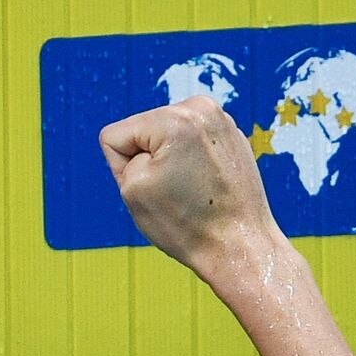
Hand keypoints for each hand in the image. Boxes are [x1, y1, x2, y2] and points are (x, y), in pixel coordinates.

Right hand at [99, 97, 281, 277]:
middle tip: (176, 193)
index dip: (121, 169)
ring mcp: (221, 120)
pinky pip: (190, 145)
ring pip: (165, 138)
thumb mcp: (133, 188)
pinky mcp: (232, 137)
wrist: (240, 247)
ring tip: (193, 190)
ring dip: (170, 163)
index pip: (115, 137)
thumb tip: (153, 139)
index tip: (153, 190)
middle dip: (149, 162)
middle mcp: (200, 108)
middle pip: (142, 132)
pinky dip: (192, 165)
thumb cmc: (187, 225)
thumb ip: (126, 152)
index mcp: (173, 118)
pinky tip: (207, 187)